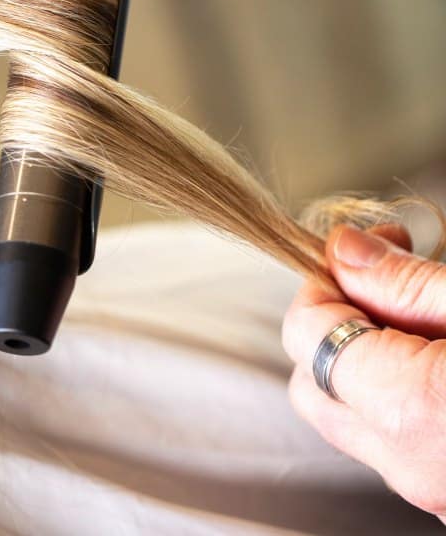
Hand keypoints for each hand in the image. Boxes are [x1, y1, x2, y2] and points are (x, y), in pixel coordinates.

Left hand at [282, 223, 445, 523]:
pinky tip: (439, 357)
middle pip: (309, 381)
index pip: (304, 330)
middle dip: (332, 319)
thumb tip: (342, 248)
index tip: (369, 247)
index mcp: (409, 409)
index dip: (325, 278)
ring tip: (421, 315)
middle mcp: (407, 463)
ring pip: (346, 415)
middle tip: (390, 279)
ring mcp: (429, 489)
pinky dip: (395, 394)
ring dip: (363, 357)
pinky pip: (390, 440)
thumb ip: (405, 281)